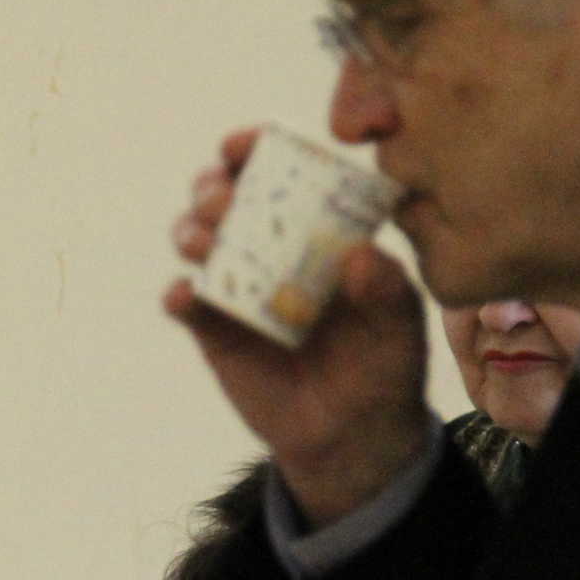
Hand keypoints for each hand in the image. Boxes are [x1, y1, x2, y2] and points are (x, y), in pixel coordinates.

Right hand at [165, 128, 436, 523]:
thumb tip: (359, 256)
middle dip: (213, 186)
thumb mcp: (400, 328)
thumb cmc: (385, 365)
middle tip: (222, 199)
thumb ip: (386, 291)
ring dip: (191, 230)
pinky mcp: (213, 330)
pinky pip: (186, 304)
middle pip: (226, 197)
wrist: (353, 435)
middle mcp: (271, 247)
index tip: (243, 145)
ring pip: (196, 239)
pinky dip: (180, 295)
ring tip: (204, 242)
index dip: (256, 150)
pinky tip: (187, 296)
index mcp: (318, 230)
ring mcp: (238, 287)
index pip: (282, 174)